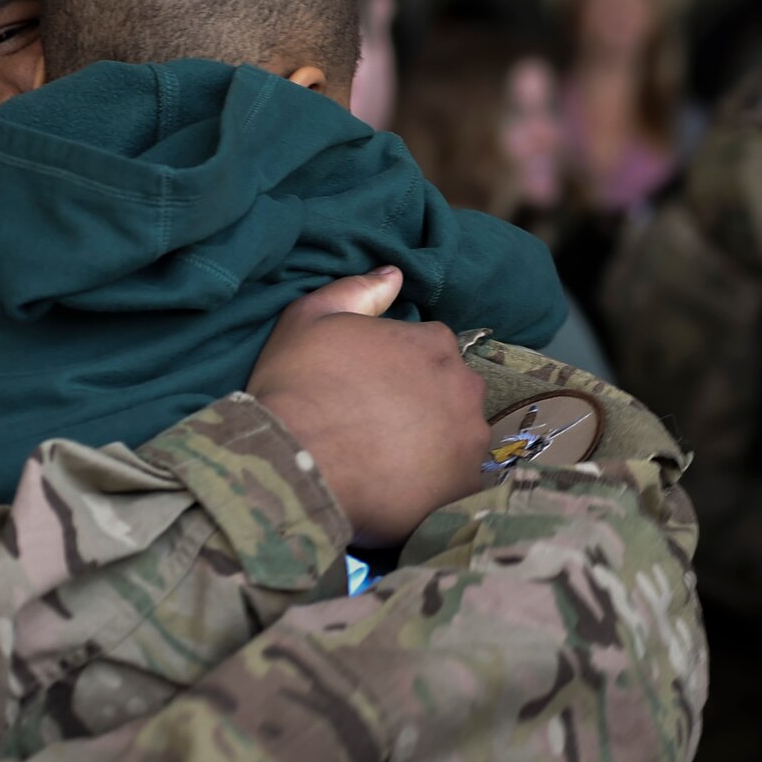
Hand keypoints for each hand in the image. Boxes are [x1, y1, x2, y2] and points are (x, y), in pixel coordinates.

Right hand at [247, 267, 490, 547]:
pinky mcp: (464, 485)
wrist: (292, 464)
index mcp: (432, 342)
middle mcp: (463, 385)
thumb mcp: (309, 319)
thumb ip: (356, 291)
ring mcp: (468, 438)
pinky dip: (436, 483)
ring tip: (387, 462)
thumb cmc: (296, 387)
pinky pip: (457, 480)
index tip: (367, 389)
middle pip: (449, 392)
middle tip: (375, 427)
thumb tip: (395, 275)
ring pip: (457, 437)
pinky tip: (400, 487)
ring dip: (433, 444)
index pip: (428, 350)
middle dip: (421, 405)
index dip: (395, 370)